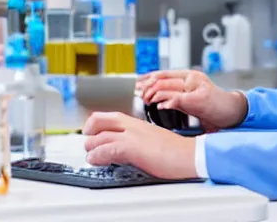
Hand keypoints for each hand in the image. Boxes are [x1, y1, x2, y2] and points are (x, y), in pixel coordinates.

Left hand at [83, 111, 197, 179]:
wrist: (189, 154)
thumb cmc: (175, 149)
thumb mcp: (153, 138)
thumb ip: (138, 139)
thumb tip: (127, 149)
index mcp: (138, 122)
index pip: (111, 116)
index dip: (96, 123)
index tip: (92, 131)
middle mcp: (133, 125)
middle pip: (100, 120)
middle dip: (89, 130)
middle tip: (88, 142)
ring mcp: (132, 135)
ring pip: (100, 136)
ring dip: (91, 147)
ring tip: (91, 155)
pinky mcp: (133, 147)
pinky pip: (107, 150)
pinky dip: (97, 155)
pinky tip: (96, 160)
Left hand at [137, 70, 247, 131]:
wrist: (232, 111)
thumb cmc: (214, 107)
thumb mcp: (192, 99)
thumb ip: (177, 96)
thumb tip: (157, 98)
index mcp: (190, 76)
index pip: (165, 73)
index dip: (149, 77)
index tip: (139, 83)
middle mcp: (193, 78)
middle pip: (164, 78)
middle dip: (148, 86)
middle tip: (140, 93)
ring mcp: (197, 87)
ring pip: (169, 86)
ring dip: (155, 94)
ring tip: (148, 99)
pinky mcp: (200, 98)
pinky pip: (180, 98)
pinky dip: (168, 102)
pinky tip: (161, 105)